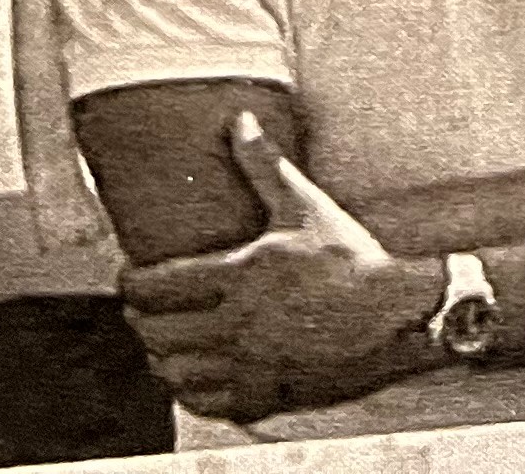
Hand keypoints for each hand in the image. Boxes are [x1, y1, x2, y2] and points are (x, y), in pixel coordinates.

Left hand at [119, 112, 440, 422]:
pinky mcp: (269, 392)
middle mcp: (239, 325)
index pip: (159, 287)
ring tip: (161, 344)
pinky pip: (210, 404)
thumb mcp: (305, 205)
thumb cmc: (350, 257)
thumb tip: (238, 120)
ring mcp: (252, 364)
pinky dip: (191, 393)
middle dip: (139, 320)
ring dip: (161, 358)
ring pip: (178, 374)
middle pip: (159, 333)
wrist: (396, 314)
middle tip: (139, 309)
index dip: (131, 283)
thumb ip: (264, 164)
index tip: (128, 276)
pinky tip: (193, 377)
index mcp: (241, 276)